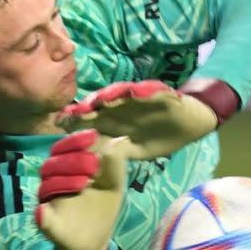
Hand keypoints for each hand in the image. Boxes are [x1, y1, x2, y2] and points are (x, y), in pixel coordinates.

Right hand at [35, 129, 128, 249]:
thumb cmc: (102, 207)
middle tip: (92, 165)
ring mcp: (50, 203)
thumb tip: (120, 139)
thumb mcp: (113, 186)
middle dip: (73, 161)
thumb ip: (115, 165)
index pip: (64, 148)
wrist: (94, 242)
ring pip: (46, 186)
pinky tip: (43, 212)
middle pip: (52, 164)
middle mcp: (55, 182)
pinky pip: (42, 219)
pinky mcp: (49, 225)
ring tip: (83, 183)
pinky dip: (42, 216)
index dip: (75, 141)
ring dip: (63, 182)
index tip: (91, 137)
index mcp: (70, 170)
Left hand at [56, 80, 224, 159]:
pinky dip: (144, 90)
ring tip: (98, 101)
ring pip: (121, 95)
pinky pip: (151, 90)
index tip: (58, 123)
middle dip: (86, 107)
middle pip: (100, 105)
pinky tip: (135, 92)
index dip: (76, 120)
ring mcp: (140, 99)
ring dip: (110, 96)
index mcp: (117, 122)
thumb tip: (96, 159)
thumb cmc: (161, 136)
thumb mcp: (137, 150)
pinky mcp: (160, 94)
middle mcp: (124, 107)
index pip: (92, 120)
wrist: (192, 123)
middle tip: (71, 112)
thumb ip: (118, 151)